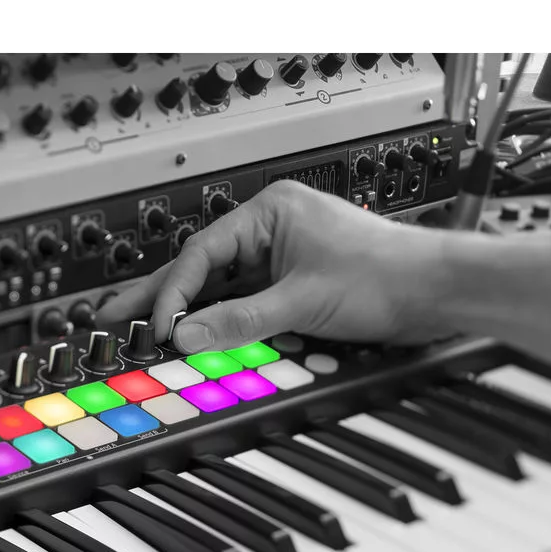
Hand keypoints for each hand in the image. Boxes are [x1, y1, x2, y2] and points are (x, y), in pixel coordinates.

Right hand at [94, 179, 453, 352]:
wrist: (438, 292)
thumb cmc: (388, 274)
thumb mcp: (303, 301)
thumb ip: (241, 321)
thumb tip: (189, 335)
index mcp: (270, 212)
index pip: (202, 253)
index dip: (174, 294)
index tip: (158, 327)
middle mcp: (272, 230)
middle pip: (201, 268)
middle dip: (158, 296)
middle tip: (112, 317)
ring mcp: (282, 259)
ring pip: (221, 289)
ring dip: (188, 313)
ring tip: (143, 331)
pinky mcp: (296, 286)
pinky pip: (246, 305)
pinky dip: (222, 324)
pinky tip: (197, 339)